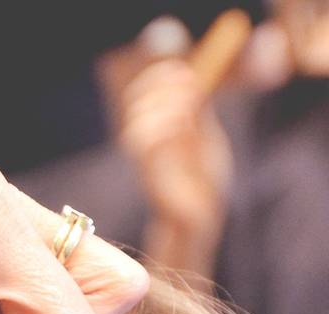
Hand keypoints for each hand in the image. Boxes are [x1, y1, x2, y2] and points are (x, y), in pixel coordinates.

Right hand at [120, 59, 232, 234]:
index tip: (184, 71)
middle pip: (137, 98)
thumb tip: (193, 79)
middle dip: (162, 86)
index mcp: (157, 126)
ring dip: (164, 105)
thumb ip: (197, 113)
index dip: (160, 76)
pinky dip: (161, 126)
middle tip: (191, 86)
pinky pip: (142, 142)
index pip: (145, 91)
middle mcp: (146, 137)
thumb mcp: (205, 137)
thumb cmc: (202, 179)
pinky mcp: (149, 171)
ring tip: (188, 111)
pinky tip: (182, 126)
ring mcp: (145, 154)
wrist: (199, 214)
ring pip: (137, 118)